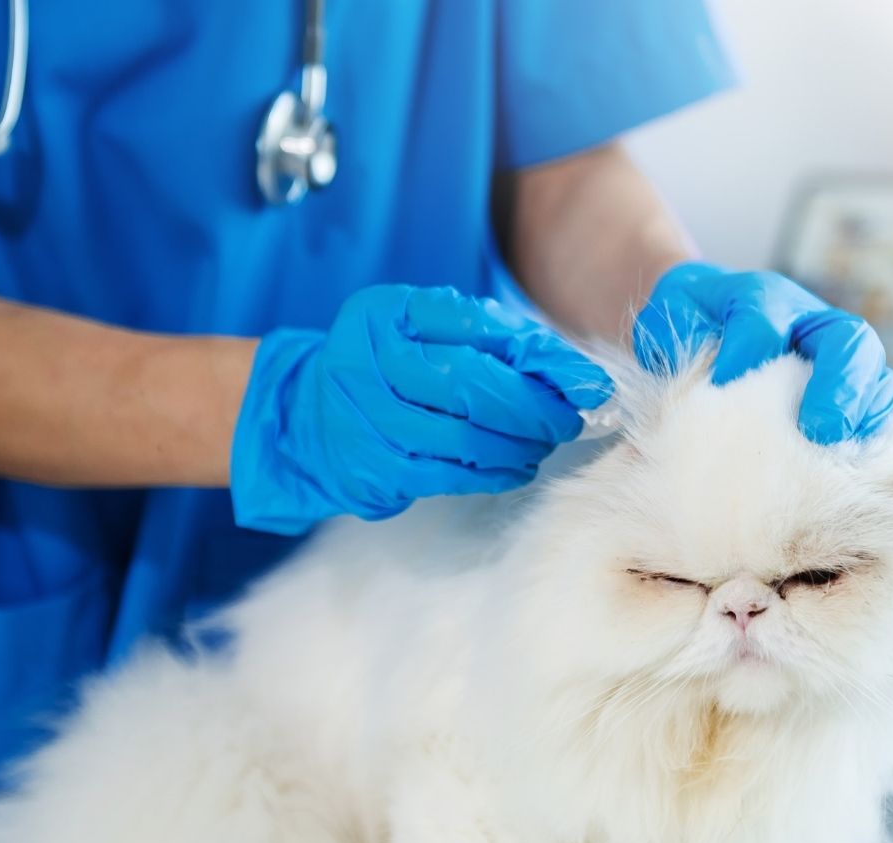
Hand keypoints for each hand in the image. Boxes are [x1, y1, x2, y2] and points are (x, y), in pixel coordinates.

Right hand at [232, 284, 609, 534]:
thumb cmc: (387, 363)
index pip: (477, 333)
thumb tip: (575, 374)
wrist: (307, 416)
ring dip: (518, 446)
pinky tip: (515, 466)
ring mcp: (366, 422)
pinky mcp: (372, 471)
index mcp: (386, 315)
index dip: (540, 362)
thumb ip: (495, 337)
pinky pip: (447, 477)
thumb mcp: (427, 327)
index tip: (586, 384)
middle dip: (534, 409)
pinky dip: (492, 474)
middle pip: (471, 388)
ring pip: (462, 439)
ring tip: (543, 442)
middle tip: (568, 420)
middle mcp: (368, 364)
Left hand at [633, 261, 892, 443]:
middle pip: (845, 338)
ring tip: (842, 445)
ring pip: (872, 370)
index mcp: (761, 297)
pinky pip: (876, 402)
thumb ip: (681, 339)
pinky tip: (854, 457)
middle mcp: (808, 319)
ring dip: (864, 410)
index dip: (748, 349)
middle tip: (819, 428)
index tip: (724, 383)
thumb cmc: (689, 325)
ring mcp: (833, 351)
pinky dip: (872, 428)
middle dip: (837, 384)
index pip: (764, 315)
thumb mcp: (671, 321)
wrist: (704, 318)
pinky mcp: (845, 383)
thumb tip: (710, 383)